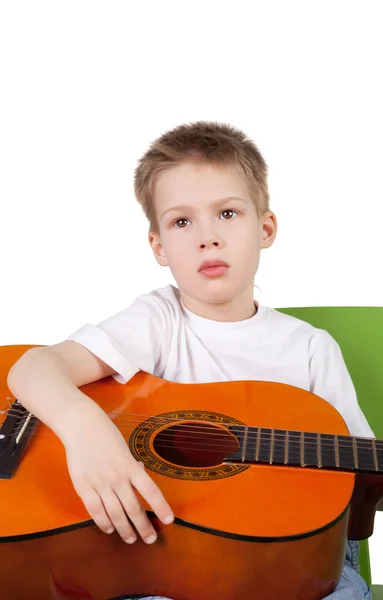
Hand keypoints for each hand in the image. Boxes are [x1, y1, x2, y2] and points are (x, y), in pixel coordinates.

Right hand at [59, 402, 173, 543]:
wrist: (82, 426)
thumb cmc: (106, 435)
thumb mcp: (125, 449)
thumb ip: (131, 467)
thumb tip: (140, 482)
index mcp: (130, 466)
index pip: (150, 490)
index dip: (161, 507)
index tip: (169, 520)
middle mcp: (117, 477)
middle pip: (133, 508)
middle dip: (143, 526)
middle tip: (150, 539)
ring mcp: (100, 483)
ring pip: (115, 513)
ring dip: (125, 529)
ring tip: (131, 539)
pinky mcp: (84, 486)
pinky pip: (95, 510)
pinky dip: (103, 522)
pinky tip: (109, 529)